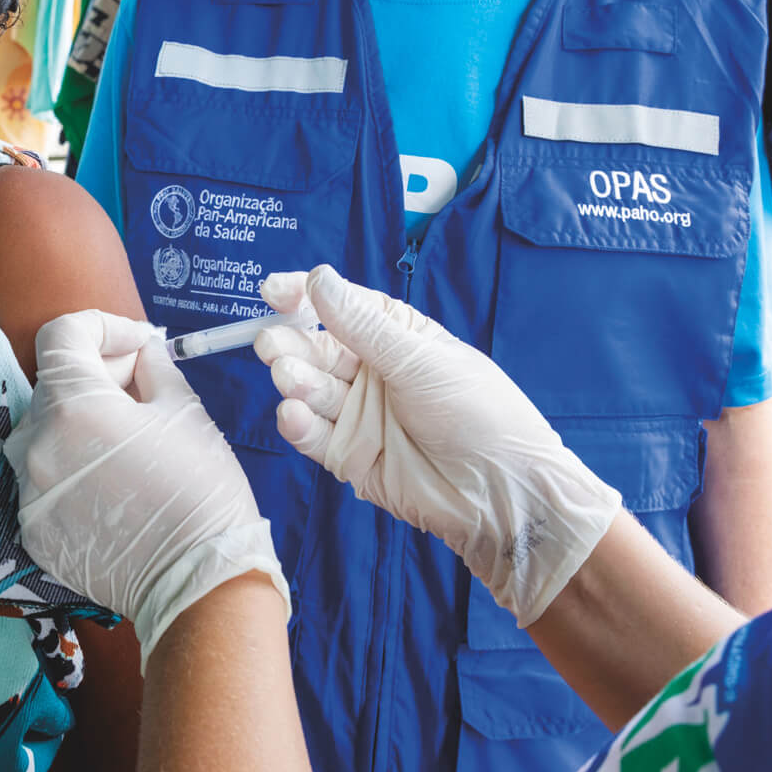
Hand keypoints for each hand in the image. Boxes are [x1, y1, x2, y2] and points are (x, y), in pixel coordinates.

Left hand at [5, 310, 287, 667]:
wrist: (197, 581)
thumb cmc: (199, 491)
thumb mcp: (184, 410)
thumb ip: (153, 368)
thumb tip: (141, 353)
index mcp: (70, 407)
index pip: (62, 335)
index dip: (104, 326)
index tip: (138, 342)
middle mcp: (34, 446)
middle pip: (54, 384)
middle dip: (99, 373)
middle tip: (145, 384)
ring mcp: (28, 493)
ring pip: (45, 433)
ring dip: (82, 420)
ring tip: (130, 434)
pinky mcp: (34, 530)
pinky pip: (46, 478)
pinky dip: (74, 466)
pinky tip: (116, 478)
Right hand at [256, 266, 619, 624]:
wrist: (500, 492)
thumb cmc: (476, 412)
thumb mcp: (420, 360)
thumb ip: (364, 326)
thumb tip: (318, 279)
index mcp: (397, 336)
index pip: (341, 307)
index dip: (305, 296)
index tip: (272, 291)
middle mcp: (373, 371)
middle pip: (318, 349)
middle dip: (292, 344)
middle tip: (272, 343)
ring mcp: (360, 414)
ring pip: (312, 390)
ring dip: (296, 381)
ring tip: (290, 380)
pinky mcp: (350, 456)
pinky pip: (314, 435)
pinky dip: (298, 424)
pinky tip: (293, 414)